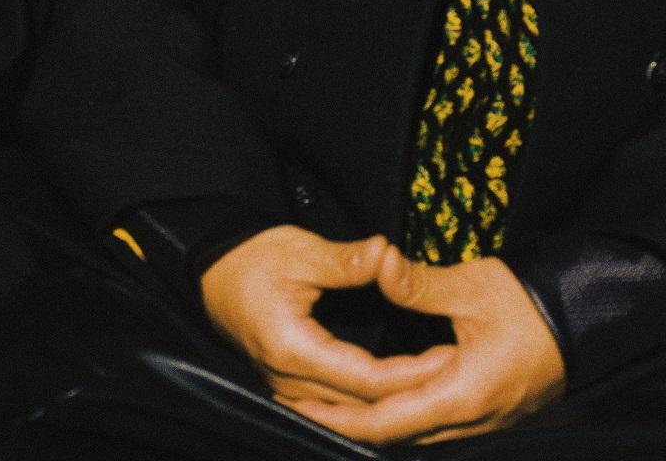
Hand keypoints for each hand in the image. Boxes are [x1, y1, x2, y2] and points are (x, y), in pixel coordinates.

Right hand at [201, 227, 442, 410]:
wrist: (211, 271)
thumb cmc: (252, 258)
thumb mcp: (301, 251)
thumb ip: (346, 261)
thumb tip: (387, 253)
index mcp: (294, 351)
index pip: (367, 379)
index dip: (411, 373)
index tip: (447, 356)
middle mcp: (291, 382)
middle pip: (364, 406)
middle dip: (411, 392)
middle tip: (454, 370)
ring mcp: (288, 390)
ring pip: (351, 414)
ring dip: (393, 402)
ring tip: (435, 380)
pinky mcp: (290, 386)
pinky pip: (337, 407)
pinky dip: (370, 402)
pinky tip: (396, 389)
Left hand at [280, 247, 564, 443]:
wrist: (587, 321)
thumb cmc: (533, 303)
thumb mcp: (473, 286)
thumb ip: (419, 284)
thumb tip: (377, 264)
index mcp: (460, 395)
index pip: (386, 421)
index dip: (340, 417)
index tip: (303, 407)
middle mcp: (469, 420)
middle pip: (396, 435)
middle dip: (348, 423)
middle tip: (304, 406)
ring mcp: (481, 421)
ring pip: (416, 433)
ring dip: (374, 421)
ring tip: (332, 405)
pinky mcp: (488, 413)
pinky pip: (436, 424)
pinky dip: (403, 415)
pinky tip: (384, 398)